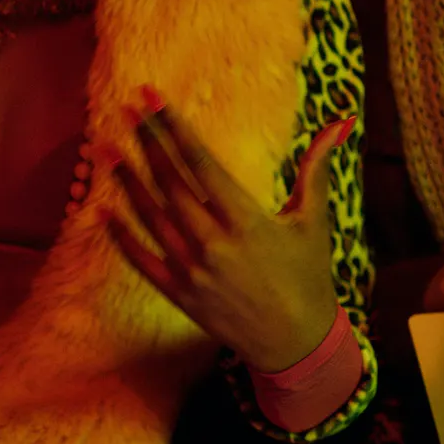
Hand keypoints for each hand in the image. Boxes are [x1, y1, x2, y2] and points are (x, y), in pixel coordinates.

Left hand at [103, 85, 351, 372]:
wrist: (296, 343)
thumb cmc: (308, 277)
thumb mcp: (314, 220)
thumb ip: (317, 168)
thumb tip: (341, 122)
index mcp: (246, 220)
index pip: (201, 163)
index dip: (175, 128)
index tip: (153, 100)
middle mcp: (214, 242)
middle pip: (171, 183)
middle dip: (147, 143)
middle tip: (127, 110)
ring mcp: (193, 270)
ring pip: (151, 216)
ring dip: (127, 181)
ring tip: (106, 149)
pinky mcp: (179, 294)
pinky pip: (141, 260)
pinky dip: (120, 235)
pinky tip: (103, 210)